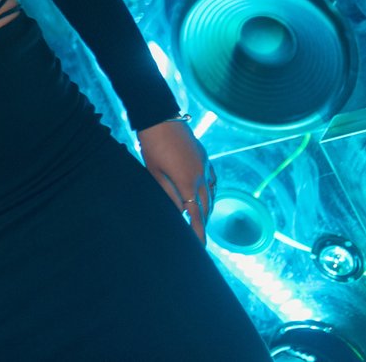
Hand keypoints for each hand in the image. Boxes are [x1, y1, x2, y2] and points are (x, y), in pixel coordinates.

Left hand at [138, 118, 214, 245]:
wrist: (161, 118)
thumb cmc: (152, 145)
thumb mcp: (155, 173)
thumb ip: (168, 194)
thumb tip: (178, 212)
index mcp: (187, 183)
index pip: (196, 216)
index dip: (198, 233)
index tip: (200, 247)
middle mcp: (201, 177)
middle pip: (205, 207)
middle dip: (202, 223)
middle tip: (199, 237)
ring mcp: (205, 166)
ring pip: (211, 194)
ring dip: (207, 208)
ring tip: (202, 220)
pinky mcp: (204, 157)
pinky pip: (212, 180)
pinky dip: (211, 191)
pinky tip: (208, 195)